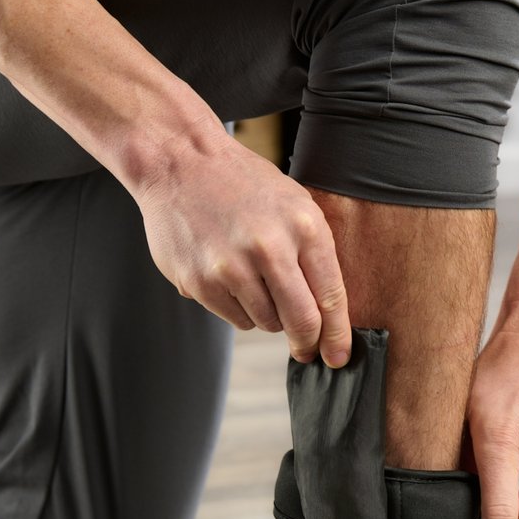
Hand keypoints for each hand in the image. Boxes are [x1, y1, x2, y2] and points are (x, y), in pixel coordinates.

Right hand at [134, 134, 351, 365]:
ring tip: (254, 280)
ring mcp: (231, 268)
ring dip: (268, 315)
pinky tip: (229, 277)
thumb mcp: (294, 205)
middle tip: (305, 350)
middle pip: (301, 321)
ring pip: (267, 323)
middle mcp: (269, 248)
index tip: (338, 356)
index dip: (338, 335)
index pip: (330, 297)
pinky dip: (239, 308)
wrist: (181, 162)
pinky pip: (236, 319)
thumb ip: (314, 255)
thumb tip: (331, 316)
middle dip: (307, 342)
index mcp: (303, 227)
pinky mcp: (200, 283)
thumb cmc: (243, 185)